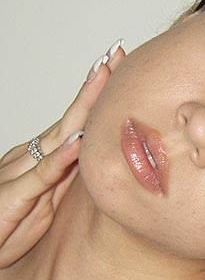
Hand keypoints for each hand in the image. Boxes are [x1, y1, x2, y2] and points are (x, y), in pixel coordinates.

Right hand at [0, 39, 125, 267]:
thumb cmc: (8, 224)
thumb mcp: (48, 202)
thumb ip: (68, 178)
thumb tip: (97, 161)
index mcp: (42, 158)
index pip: (76, 121)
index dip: (97, 95)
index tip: (118, 67)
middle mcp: (31, 156)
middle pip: (70, 117)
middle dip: (94, 87)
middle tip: (115, 54)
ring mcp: (22, 172)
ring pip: (58, 136)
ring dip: (83, 108)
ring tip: (103, 79)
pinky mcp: (15, 195)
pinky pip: (42, 174)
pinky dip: (62, 157)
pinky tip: (79, 141)